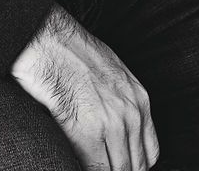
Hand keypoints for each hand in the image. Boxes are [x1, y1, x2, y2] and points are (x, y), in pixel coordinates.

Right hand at [11, 3, 160, 170]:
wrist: (48, 40)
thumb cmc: (71, 51)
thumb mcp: (111, 73)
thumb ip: (120, 103)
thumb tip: (116, 133)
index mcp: (139, 99)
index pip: (150, 153)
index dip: (132, 164)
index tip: (117, 164)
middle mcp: (132, 113)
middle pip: (135, 166)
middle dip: (118, 169)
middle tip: (99, 164)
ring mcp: (112, 123)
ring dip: (103, 170)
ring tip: (88, 163)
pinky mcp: (87, 131)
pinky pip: (95, 170)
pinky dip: (85, 169)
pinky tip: (75, 162)